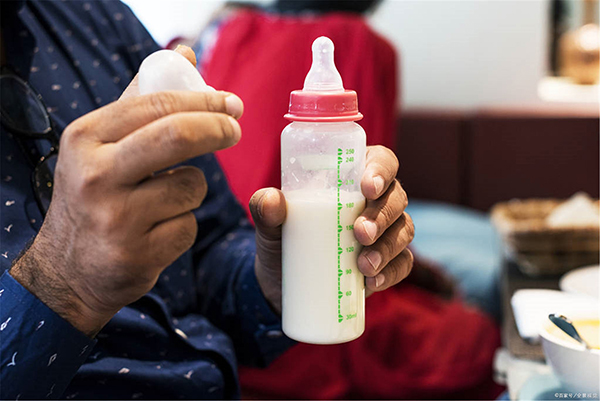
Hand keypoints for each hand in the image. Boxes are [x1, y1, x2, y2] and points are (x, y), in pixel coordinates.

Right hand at [11, 47, 244, 336]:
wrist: (67, 270)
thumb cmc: (94, 195)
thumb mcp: (100, 145)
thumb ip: (141, 99)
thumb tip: (183, 52)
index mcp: (86, 138)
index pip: (157, 104)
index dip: (204, 101)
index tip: (230, 104)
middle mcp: (96, 175)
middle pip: (178, 136)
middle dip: (217, 129)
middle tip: (235, 130)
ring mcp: (115, 218)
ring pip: (191, 186)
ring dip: (191, 191)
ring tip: (161, 202)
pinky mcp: (136, 255)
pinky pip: (188, 227)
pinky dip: (182, 226)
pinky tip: (154, 233)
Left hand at [251, 145, 414, 312]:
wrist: (284, 282)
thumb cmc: (282, 238)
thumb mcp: (270, 225)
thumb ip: (265, 209)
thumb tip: (271, 199)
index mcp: (355, 175)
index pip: (381, 161)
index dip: (381, 170)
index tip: (367, 187)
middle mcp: (376, 200)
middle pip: (396, 197)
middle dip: (382, 215)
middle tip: (361, 233)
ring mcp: (386, 232)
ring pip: (404, 231)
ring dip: (388, 246)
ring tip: (365, 265)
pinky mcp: (387, 262)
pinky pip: (402, 264)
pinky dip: (392, 272)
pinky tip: (373, 281)